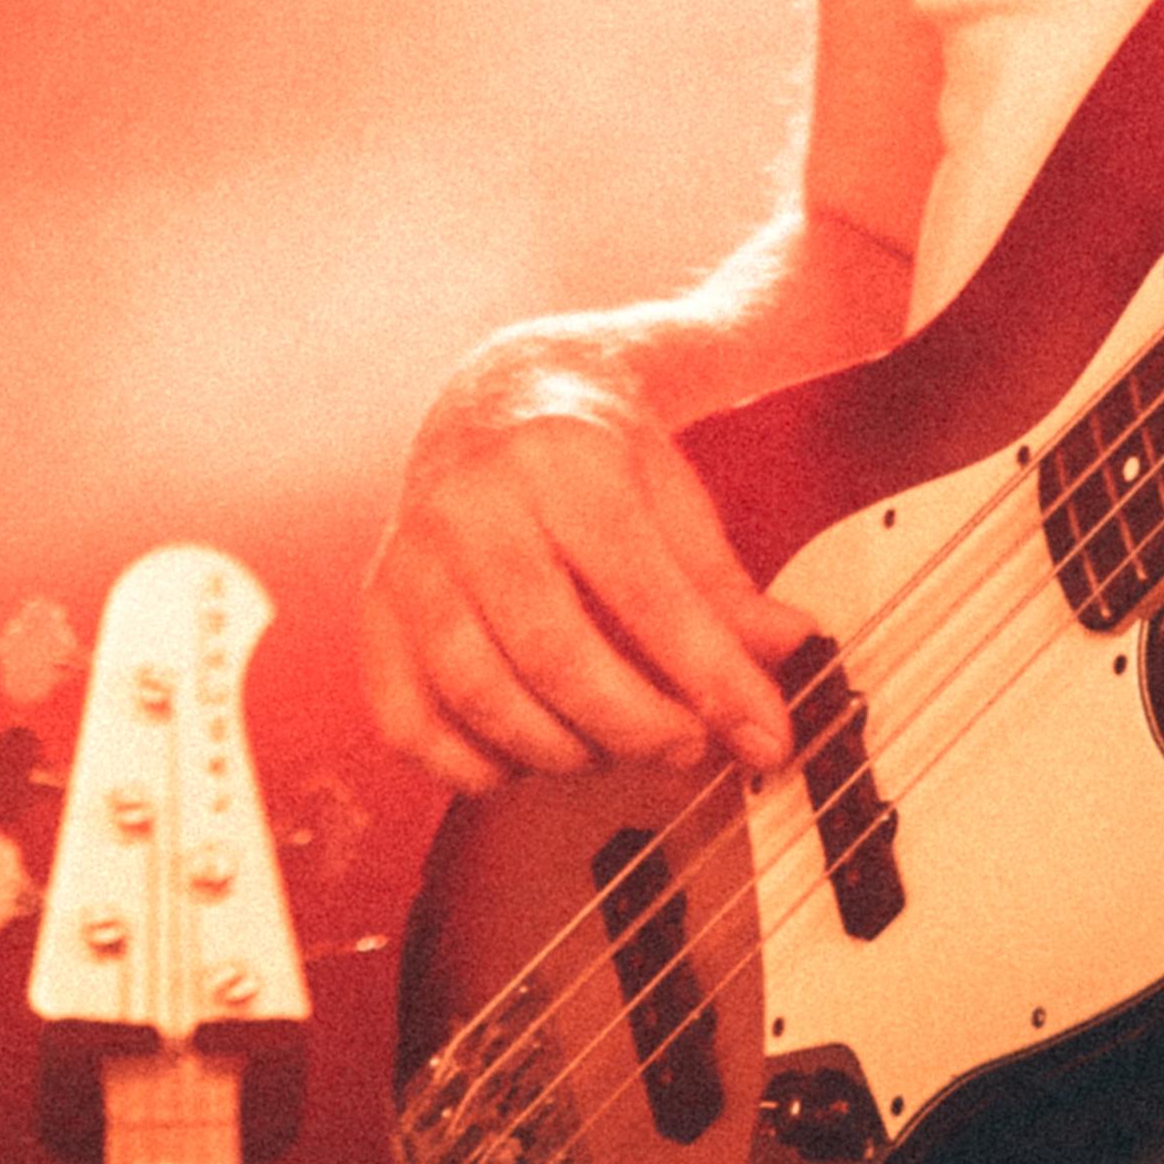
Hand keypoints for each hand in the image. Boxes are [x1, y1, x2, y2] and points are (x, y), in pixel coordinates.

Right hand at [357, 325, 797, 792]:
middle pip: (552, 650)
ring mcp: (410, 561)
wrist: (497, 400)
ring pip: (478, 692)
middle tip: (689, 749)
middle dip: (635, 724)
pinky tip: (528, 755)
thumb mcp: (676, 497)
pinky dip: (470, 764)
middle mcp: (472, 506)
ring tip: (616, 747)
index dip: (709, 676)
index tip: (766, 736)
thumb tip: (790, 654)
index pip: (643, 589)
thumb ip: (728, 587)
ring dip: (561, 749)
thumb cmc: (594, 456)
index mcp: (562, 461)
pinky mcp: (373, 611)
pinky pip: (406, 721)